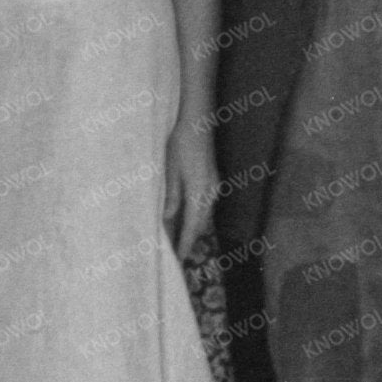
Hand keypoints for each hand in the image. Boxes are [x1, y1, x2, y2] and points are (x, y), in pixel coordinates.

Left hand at [163, 123, 215, 257]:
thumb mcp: (171, 172)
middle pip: (201, 224)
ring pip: (205, 215)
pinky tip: (188, 218)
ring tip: (181, 240)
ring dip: (194, 228)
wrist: (198, 123)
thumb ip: (172, 198)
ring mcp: (213, 186)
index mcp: (198, 193)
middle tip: (179, 254)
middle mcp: (210, 193)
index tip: (179, 258)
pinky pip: (206, 205)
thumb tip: (168, 220)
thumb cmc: (180, 145)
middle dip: (191, 239)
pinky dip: (197, 216)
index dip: (186, 242)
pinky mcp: (212, 180)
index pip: (193, 225)